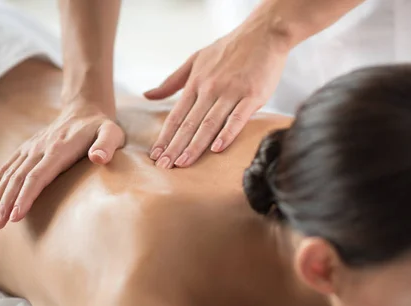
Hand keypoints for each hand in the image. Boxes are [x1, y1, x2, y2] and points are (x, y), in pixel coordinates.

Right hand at [0, 100, 124, 229]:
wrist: (85, 108)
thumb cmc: (101, 127)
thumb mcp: (112, 133)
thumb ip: (106, 145)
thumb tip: (98, 158)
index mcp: (59, 149)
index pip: (38, 176)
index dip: (26, 196)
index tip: (15, 215)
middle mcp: (40, 148)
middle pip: (19, 178)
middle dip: (6, 203)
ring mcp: (32, 148)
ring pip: (10, 174)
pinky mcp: (28, 148)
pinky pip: (8, 165)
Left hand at [144, 25, 287, 168]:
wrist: (263, 32)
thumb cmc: (228, 48)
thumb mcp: (195, 59)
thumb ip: (172, 81)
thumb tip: (147, 95)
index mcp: (196, 83)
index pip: (176, 116)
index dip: (165, 137)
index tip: (155, 156)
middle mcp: (210, 89)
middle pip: (189, 124)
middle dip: (174, 147)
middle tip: (164, 166)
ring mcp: (231, 93)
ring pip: (209, 124)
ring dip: (195, 146)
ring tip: (183, 164)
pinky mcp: (252, 95)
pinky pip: (237, 118)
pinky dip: (227, 134)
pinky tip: (217, 149)